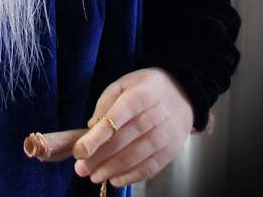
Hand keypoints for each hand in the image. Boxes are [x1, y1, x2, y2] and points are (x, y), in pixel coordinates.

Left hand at [72, 68, 193, 188]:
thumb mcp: (124, 83)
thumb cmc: (146, 87)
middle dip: (99, 158)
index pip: (115, 119)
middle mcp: (153, 116)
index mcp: (139, 96)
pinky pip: (150, 167)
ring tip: (94, 176)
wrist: (183, 92)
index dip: (96, 137)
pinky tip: (115, 180)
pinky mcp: (171, 150)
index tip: (79, 151)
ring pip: (135, 157)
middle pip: (122, 141)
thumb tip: (91, 126)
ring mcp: (164, 135)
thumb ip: (106, 102)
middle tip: (80, 169)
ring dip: (112, 170)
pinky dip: (131, 177)